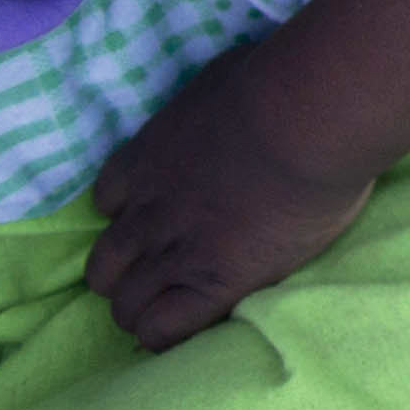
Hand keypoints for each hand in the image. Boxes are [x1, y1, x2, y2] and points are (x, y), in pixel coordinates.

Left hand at [88, 47, 378, 346]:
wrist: (306, 121)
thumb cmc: (277, 83)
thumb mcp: (221, 76)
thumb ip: (208, 104)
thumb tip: (224, 99)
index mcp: (144, 161)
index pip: (106, 202)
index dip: (128, 213)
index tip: (156, 214)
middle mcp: (147, 214)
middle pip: (103, 265)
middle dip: (124, 273)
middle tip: (161, 270)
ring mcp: (175, 252)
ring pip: (125, 305)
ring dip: (142, 308)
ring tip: (174, 307)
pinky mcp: (213, 283)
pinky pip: (162, 329)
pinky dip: (164, 334)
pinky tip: (189, 325)